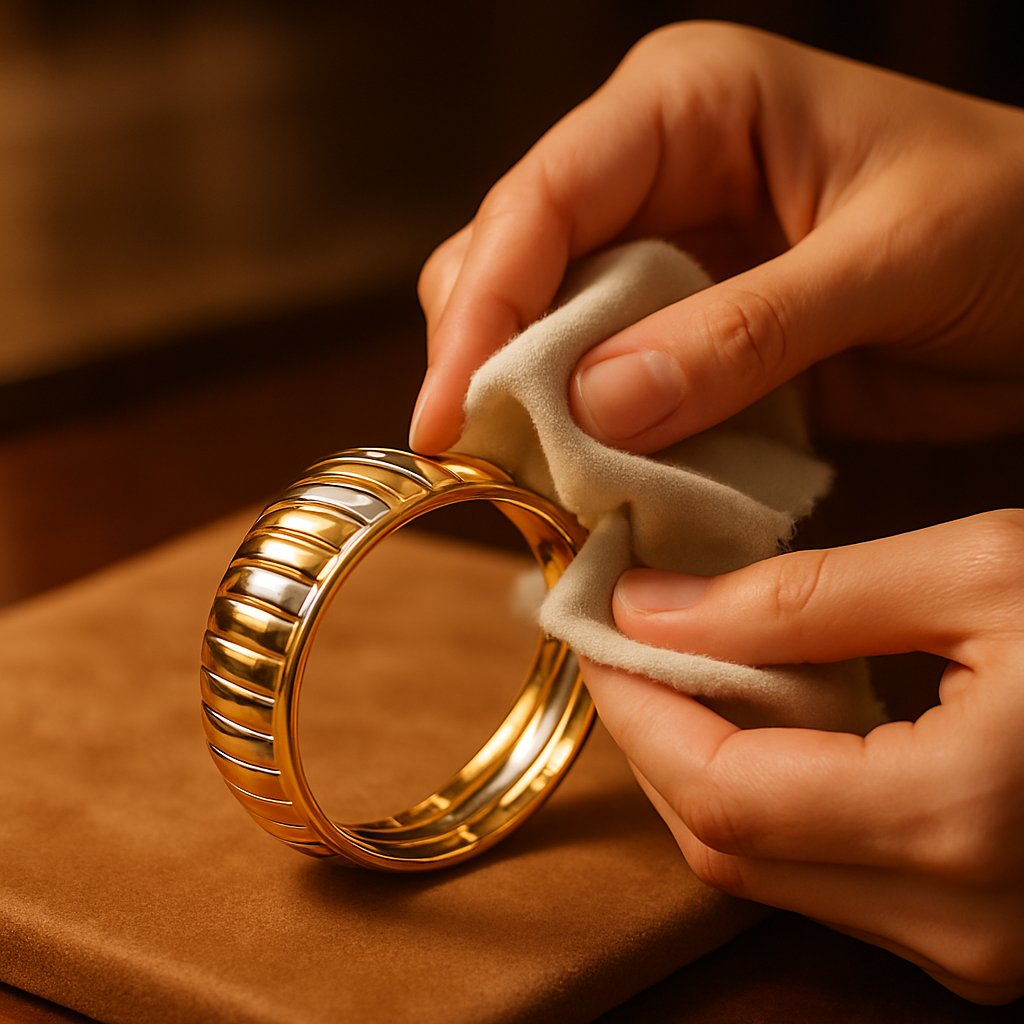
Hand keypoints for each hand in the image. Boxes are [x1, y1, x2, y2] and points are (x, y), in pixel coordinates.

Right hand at [413, 22, 1023, 453]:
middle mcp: (651, 173)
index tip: (448, 420)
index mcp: (685, 105)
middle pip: (511, 267)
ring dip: (540, 415)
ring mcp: (661, 258)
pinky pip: (604, 390)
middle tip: (492, 470)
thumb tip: (594, 408)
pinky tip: (602, 487)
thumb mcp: (890, 260)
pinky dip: (597, 443)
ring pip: (543, 336)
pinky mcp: (680, 334)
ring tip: (548, 491)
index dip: (481, 313)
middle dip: (492, 369)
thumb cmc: (1015, 220)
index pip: (539, 202)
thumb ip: (743, 332)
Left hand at [582, 510, 1023, 1003]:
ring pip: (766, 871)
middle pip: (725, 846)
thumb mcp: (984, 571)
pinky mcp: (983, 940)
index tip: (597, 633)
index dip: (637, 711)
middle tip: (628, 646)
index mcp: (961, 821)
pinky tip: (768, 723)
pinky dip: (769, 800)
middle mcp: (963, 922)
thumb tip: (651, 610)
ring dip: (705, 770)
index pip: (719, 792)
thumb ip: (803, 599)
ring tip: (687, 672)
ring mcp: (977, 949)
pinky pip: (825, 876)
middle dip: (655, 742)